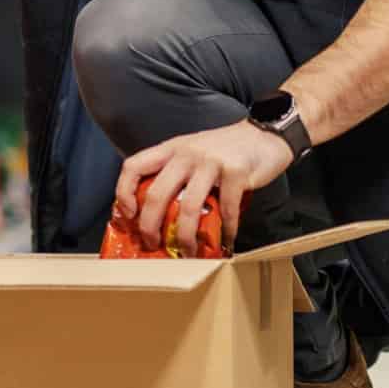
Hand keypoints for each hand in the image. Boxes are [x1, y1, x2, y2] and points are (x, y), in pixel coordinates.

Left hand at [113, 119, 294, 254]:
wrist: (264, 135)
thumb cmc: (225, 150)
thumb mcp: (192, 153)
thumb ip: (175, 174)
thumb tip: (157, 214)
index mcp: (171, 149)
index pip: (134, 166)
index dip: (123, 192)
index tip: (128, 215)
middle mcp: (187, 153)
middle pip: (157, 194)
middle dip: (150, 226)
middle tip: (153, 244)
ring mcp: (211, 162)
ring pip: (188, 207)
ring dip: (185, 237)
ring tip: (187, 252)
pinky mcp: (235, 173)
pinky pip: (225, 210)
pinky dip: (225, 231)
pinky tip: (226, 241)